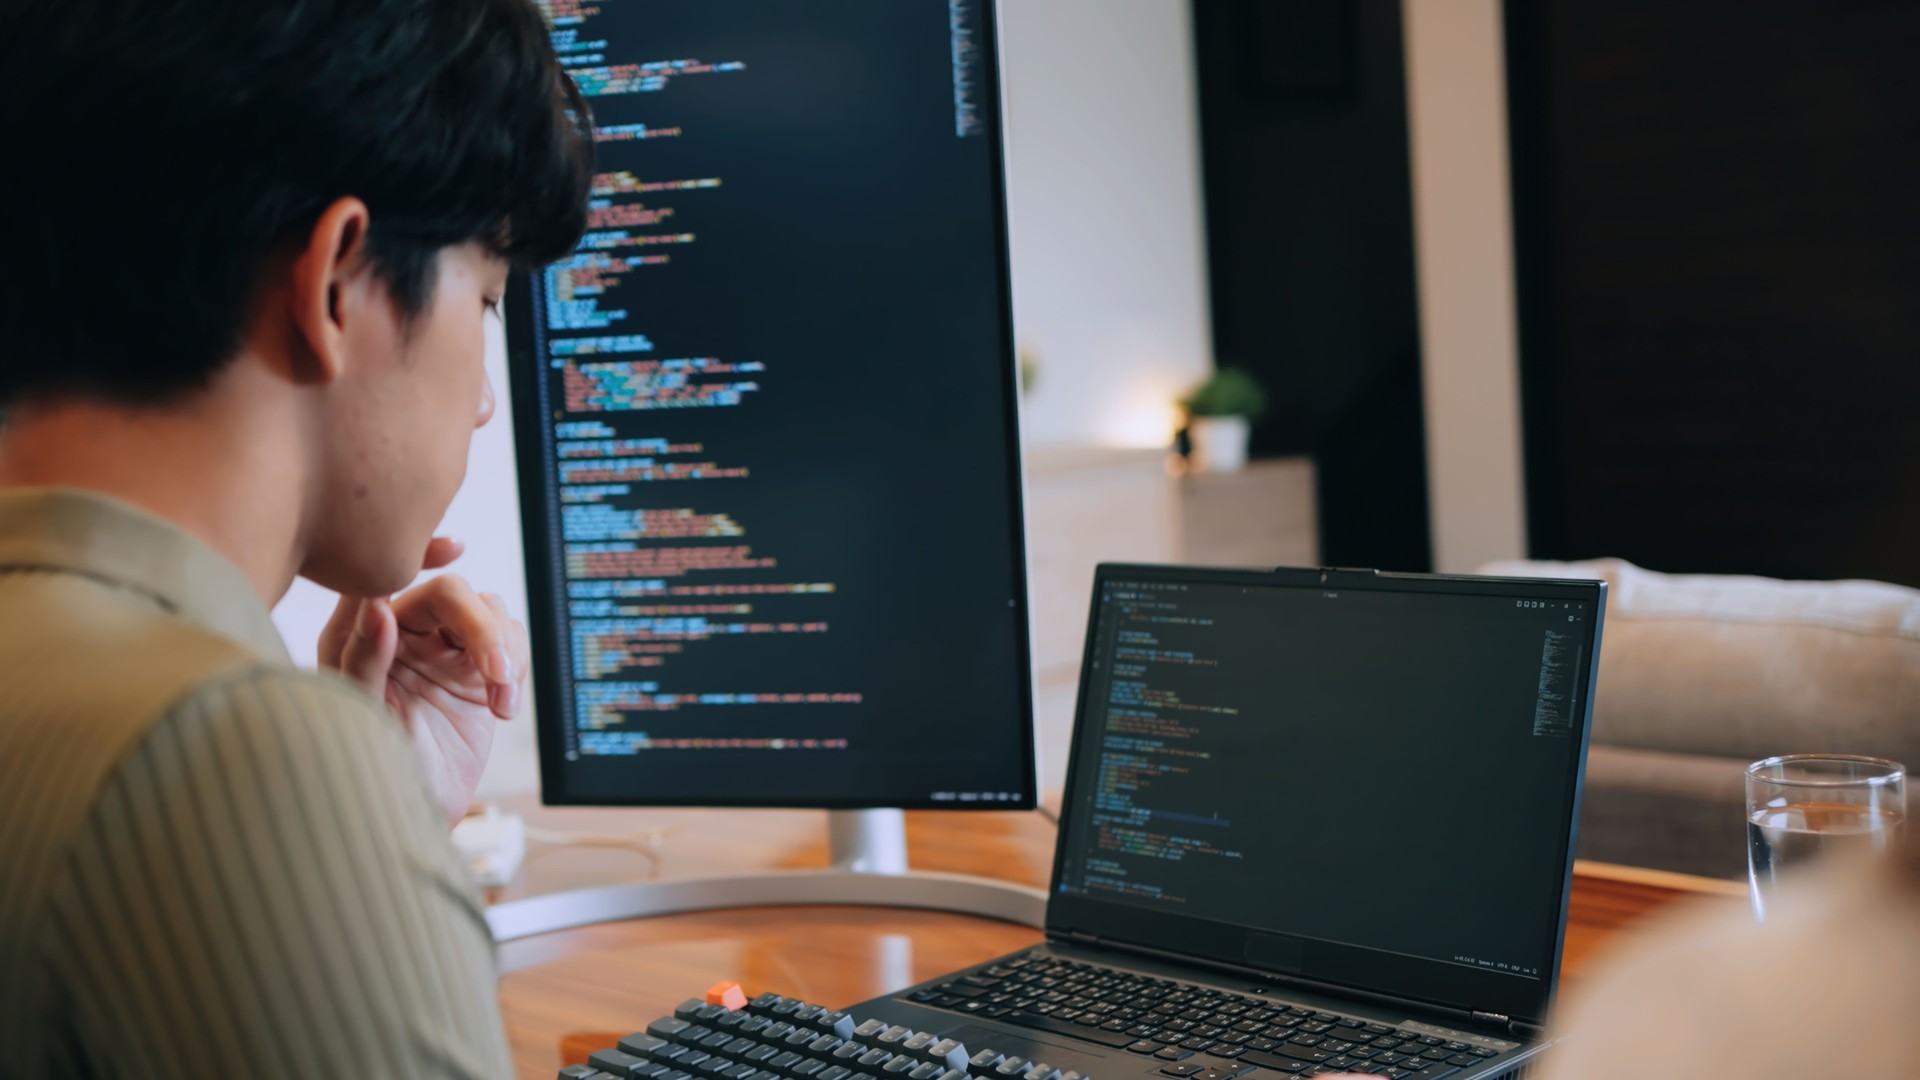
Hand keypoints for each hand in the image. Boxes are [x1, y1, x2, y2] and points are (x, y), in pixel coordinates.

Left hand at [318, 538, 529, 825]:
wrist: (404, 822)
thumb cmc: (364, 771)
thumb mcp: (357, 716)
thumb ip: (362, 659)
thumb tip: (379, 604)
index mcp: (359, 634)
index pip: (389, 574)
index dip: (421, 553)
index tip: (455, 548)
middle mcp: (402, 634)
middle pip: (452, 595)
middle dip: (481, 629)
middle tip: (495, 673)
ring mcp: (443, 653)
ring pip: (489, 614)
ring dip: (503, 652)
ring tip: (501, 701)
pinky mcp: (477, 675)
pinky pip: (511, 646)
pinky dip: (517, 670)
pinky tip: (503, 706)